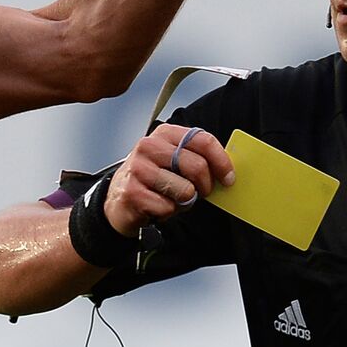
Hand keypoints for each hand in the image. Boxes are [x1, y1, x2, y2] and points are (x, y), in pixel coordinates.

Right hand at [103, 124, 235, 236]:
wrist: (117, 200)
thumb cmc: (153, 180)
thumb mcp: (172, 161)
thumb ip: (195, 158)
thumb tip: (227, 170)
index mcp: (164, 134)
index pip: (202, 140)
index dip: (221, 161)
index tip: (229, 178)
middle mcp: (148, 146)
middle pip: (197, 166)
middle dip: (206, 185)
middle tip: (201, 193)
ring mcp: (138, 169)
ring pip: (185, 190)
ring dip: (185, 201)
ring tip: (171, 198)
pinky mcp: (132, 192)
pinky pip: (168, 207)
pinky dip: (168, 212)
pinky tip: (157, 206)